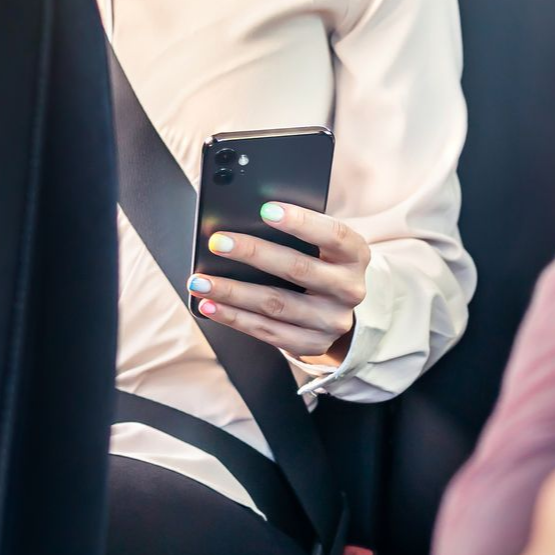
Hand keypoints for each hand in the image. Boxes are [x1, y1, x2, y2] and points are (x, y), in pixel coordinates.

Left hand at [187, 203, 368, 365]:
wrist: (335, 308)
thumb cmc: (319, 263)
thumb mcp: (320, 245)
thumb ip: (297, 232)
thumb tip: (245, 218)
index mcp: (355, 255)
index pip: (334, 235)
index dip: (302, 222)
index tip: (265, 210)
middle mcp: (350, 289)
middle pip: (299, 270)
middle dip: (254, 254)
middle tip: (218, 242)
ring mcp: (333, 321)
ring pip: (277, 305)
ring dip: (233, 292)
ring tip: (199, 281)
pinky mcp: (313, 344)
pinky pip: (268, 332)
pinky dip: (235, 318)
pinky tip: (210, 306)